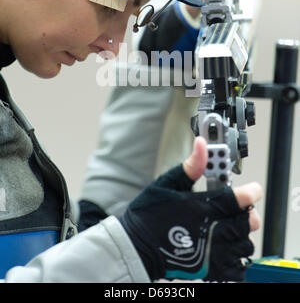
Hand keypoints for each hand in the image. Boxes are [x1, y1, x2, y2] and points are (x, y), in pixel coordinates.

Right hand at [121, 137, 261, 281]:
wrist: (136, 246)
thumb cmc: (149, 214)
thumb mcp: (168, 183)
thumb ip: (191, 165)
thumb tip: (202, 144)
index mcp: (202, 207)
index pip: (240, 199)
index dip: (251, 191)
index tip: (251, 189)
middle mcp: (211, 231)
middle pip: (248, 221)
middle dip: (246, 211)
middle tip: (236, 206)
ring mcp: (213, 252)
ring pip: (245, 243)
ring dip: (241, 232)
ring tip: (228, 224)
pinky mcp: (210, 269)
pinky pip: (238, 267)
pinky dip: (236, 257)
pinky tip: (225, 246)